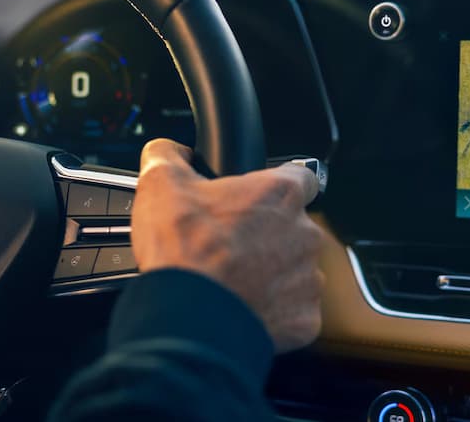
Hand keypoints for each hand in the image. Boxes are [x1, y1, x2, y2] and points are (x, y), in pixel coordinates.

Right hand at [130, 138, 324, 352]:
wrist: (190, 318)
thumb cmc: (184, 253)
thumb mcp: (160, 185)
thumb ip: (167, 156)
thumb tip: (166, 150)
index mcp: (280, 194)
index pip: (301, 177)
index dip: (278, 186)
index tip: (259, 198)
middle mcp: (305, 233)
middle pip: (295, 228)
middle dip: (269, 236)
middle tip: (233, 246)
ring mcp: (308, 277)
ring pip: (296, 270)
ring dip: (272, 274)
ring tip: (235, 280)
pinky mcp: (305, 317)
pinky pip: (294, 310)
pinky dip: (274, 310)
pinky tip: (244, 307)